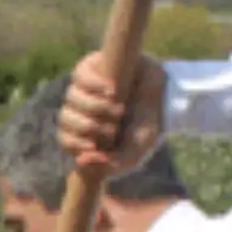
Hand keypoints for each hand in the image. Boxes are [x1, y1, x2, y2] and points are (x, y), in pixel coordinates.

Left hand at [59, 51, 166, 175]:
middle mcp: (80, 110)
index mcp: (84, 133)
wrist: (167, 95)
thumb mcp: (132, 154)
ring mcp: (84, 88)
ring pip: (71, 97)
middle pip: (64, 119)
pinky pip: (79, 75)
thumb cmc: (146, 127)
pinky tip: (111, 90)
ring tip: (119, 109)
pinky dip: (93, 85)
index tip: (92, 146)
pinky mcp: (92, 66)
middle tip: (113, 128)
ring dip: (94, 107)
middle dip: (88, 127)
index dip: (73, 144)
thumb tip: (80, 161)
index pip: (64, 139)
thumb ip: (109, 165)